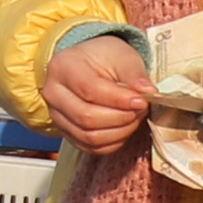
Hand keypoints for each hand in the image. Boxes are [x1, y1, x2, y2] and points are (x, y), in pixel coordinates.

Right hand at [40, 32, 153, 155]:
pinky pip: (90, 147)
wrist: (88, 65)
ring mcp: (56, 116)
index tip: (142, 100)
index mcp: (62, 67)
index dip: (119, 100)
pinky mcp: (66, 132)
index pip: (90, 90)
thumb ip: (134, 74)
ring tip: (134, 117)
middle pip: (87, 117)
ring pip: (89, 136)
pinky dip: (112, 143)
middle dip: (121, 117)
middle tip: (140, 109)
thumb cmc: (104, 57)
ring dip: (119, 132)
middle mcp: (53, 94)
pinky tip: (124, 128)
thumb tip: (148, 92)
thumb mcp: (122, 56)